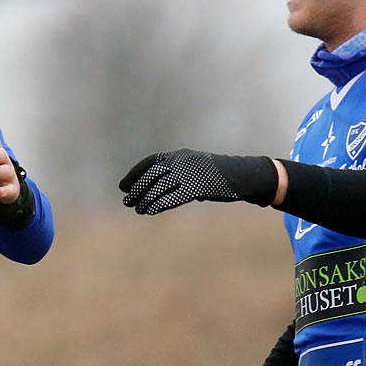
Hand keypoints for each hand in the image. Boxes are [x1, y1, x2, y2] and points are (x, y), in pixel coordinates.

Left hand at [119, 150, 279, 215]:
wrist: (242, 174)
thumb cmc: (217, 173)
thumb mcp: (195, 167)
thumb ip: (178, 173)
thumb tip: (159, 187)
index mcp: (180, 155)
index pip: (151, 162)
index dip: (135, 174)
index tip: (123, 186)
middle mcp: (182, 161)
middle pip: (152, 175)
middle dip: (137, 188)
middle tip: (126, 200)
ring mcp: (189, 173)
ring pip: (160, 186)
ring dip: (145, 198)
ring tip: (136, 208)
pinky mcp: (197, 187)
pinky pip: (173, 196)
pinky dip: (159, 203)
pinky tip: (150, 211)